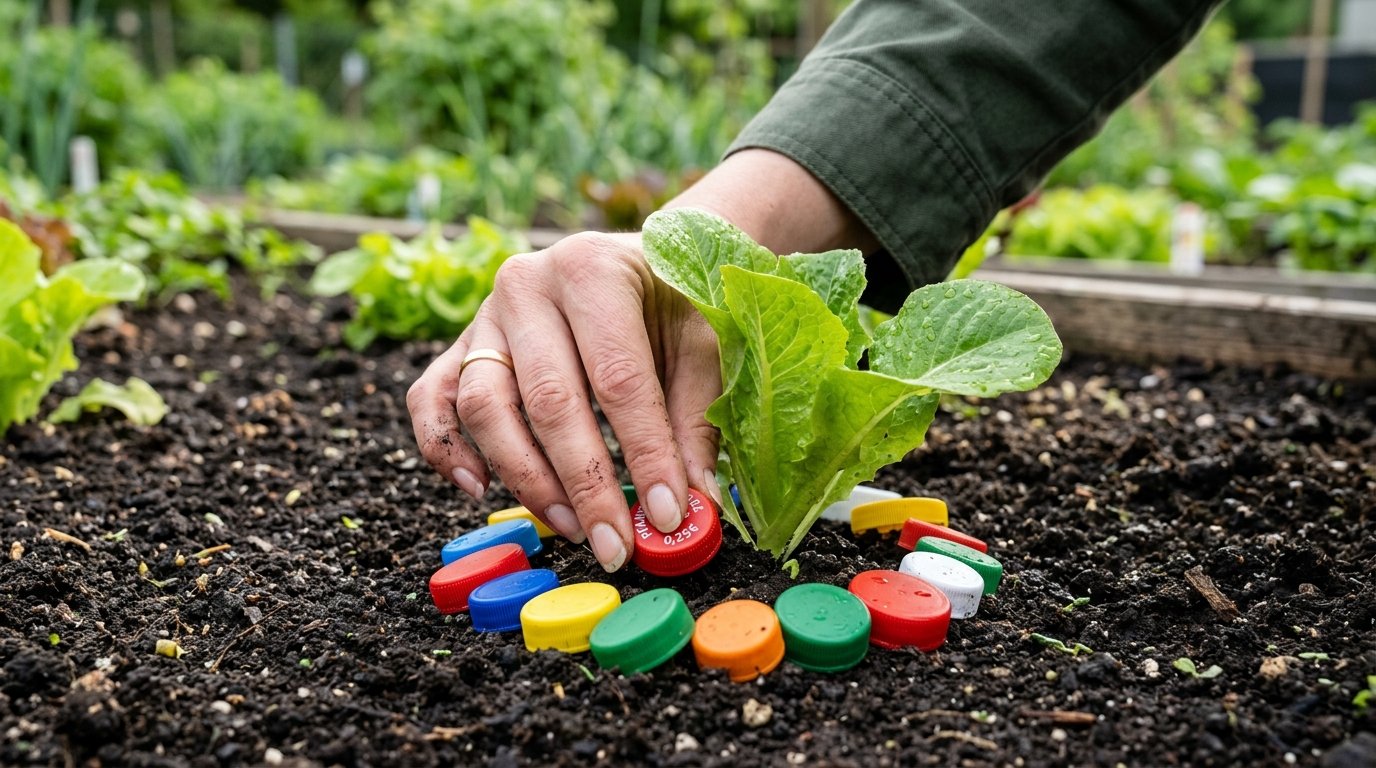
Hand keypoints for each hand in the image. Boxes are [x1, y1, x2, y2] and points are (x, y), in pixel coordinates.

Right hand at [407, 231, 721, 571]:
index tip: (666, 515)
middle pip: (548, 399)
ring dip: (526, 479)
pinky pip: (432, 399)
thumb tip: (696, 503)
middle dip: (585, 485)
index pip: (618, 378)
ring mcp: (485, 315)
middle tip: (614, 545)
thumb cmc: (672, 300)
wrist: (636, 258)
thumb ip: (695, 419)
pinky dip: (445, 449)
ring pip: (485, 407)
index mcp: (593, 270)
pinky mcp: (460, 345)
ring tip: (571, 526)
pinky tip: (481, 490)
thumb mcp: (702, 343)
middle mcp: (528, 285)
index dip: (644, 453)